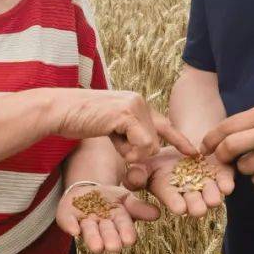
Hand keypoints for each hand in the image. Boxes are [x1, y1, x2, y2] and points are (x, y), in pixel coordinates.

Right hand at [51, 89, 196, 163]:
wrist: (60, 110)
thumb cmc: (80, 120)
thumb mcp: (111, 125)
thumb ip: (129, 132)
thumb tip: (145, 149)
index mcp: (138, 103)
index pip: (164, 125)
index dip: (178, 140)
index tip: (193, 152)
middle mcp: (140, 101)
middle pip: (155, 141)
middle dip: (136, 151)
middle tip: (115, 141)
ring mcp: (135, 105)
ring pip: (151, 145)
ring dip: (130, 152)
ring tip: (110, 136)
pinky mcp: (127, 114)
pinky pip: (142, 144)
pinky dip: (128, 150)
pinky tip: (110, 135)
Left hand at [56, 183, 160, 253]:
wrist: (88, 189)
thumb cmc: (111, 198)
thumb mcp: (127, 199)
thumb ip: (139, 207)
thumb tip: (157, 214)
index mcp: (117, 221)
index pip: (123, 228)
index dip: (126, 233)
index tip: (129, 240)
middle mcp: (99, 225)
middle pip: (105, 233)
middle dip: (109, 239)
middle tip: (113, 247)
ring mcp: (83, 221)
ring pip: (88, 231)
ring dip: (92, 238)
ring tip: (97, 247)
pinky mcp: (66, 215)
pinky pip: (66, 220)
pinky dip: (70, 225)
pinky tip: (74, 230)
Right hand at [124, 146, 234, 216]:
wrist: (185, 145)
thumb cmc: (161, 158)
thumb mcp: (146, 162)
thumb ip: (137, 173)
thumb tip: (134, 178)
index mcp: (170, 193)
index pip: (173, 200)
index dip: (176, 204)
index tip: (179, 208)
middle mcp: (190, 194)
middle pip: (195, 204)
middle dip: (196, 207)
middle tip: (198, 210)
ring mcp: (208, 186)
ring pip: (212, 195)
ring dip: (212, 196)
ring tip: (213, 199)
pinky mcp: (223, 176)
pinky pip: (226, 181)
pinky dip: (226, 183)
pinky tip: (227, 186)